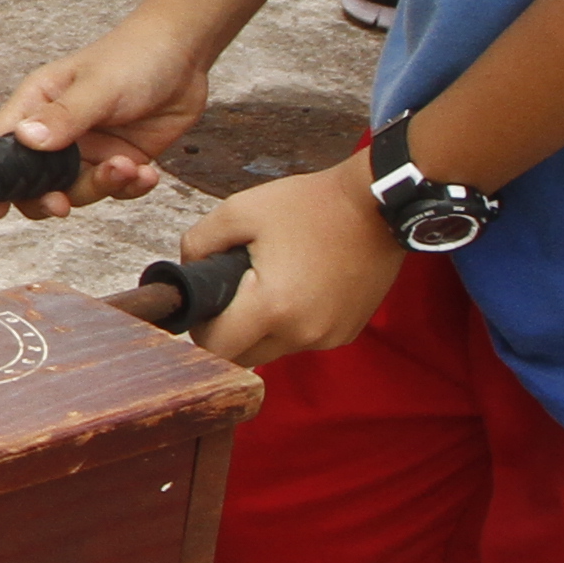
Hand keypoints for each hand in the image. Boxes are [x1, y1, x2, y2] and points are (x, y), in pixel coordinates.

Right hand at [0, 15, 212, 209]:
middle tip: (62, 204)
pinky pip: (116, 188)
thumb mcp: (97, 87)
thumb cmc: (134, 55)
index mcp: (39, 104)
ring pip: (80, 189)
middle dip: (50, 196)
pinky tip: (147, 173)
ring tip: (127, 166)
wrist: (185, 54)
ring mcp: (90, 148)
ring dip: (103, 186)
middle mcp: (59, 131)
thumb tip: (26, 140)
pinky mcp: (120, 158)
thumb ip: (64, 116)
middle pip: (38, 179)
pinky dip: (131, 187)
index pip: (4, 143)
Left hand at [182, 161, 401, 369]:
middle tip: (231, 294)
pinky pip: (304, 340)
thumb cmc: (309, 205)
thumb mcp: (238, 211)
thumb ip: (198, 244)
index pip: (215, 348)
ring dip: (261, 330)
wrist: (377, 206)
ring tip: (268, 284)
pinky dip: (292, 324)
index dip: (200, 329)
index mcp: (272, 307)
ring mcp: (329, 337)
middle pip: (243, 357)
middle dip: (228, 333)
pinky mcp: (347, 333)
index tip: (204, 305)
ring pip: (273, 350)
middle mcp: (302, 333)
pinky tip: (298, 288)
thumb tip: (186, 274)